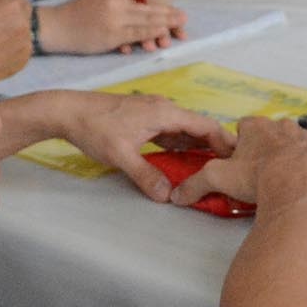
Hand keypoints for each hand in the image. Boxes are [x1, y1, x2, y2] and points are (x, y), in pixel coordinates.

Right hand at [37, 0, 187, 53]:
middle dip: (169, 11)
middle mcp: (116, 1)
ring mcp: (116, 20)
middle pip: (149, 5)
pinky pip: (137, 34)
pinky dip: (151, 33)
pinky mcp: (113, 36)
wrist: (58, 26)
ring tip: (179, 24)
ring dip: (166, 23)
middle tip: (184, 15)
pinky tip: (162, 33)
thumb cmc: (78, 11)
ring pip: (147, 21)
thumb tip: (141, 1)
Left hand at [64, 93, 236, 201]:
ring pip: (184, 132)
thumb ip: (146, 176)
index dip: (224, 141)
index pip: (205, 125)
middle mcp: (163, 109)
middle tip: (228, 170)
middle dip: (213, 149)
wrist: (67, 111)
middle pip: (198, 128)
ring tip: (209, 170)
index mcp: (164, 112)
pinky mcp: (143, 120)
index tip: (239, 158)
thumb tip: (167, 197)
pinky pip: (170, 134)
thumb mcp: (120, 155)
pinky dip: (179, 147)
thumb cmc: (94, 127)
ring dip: (196, 149)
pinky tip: (182, 163)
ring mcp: (153, 113)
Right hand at [170, 116, 306, 208]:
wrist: (298, 187)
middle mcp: (284, 127)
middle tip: (259, 175)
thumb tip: (178, 194)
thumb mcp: (218, 178)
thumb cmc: (258, 177)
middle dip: (265, 151)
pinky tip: (302, 185)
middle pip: (271, 135)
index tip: (238, 162)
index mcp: (257, 126)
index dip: (240, 145)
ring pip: (295, 145)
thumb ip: (196, 184)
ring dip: (289, 159)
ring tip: (281, 181)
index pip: (244, 127)